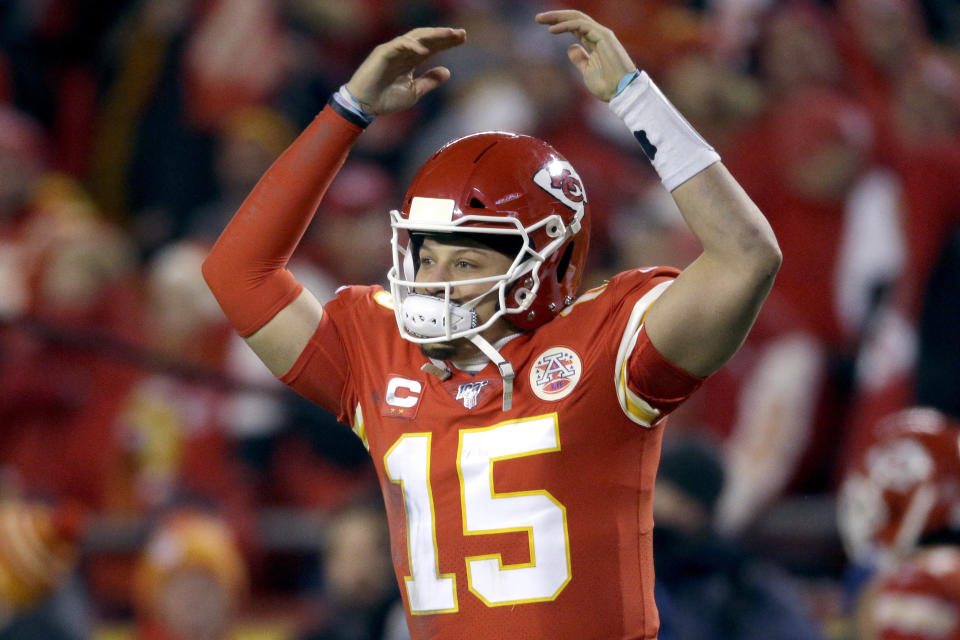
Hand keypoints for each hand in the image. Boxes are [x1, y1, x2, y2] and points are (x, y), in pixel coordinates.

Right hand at [345, 27, 465, 114]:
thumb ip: (429, 81)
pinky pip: (399, 45)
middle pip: (427, 38)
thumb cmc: (386, 99)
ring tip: (449, 34)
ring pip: (415, 37)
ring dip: (432, 35)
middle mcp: (403, 52)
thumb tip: (447, 72)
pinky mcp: (382, 53)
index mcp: (410, 60)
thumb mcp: (414, 92)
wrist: (365, 106)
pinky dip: (412, 46)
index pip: (432, 47)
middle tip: (461, 33)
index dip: (447, 42)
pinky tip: (426, 50)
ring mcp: (392, 50)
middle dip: (444, 35)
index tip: (463, 38)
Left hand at [536, 10, 635, 101]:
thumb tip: (571, 48)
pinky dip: (565, 25)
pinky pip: (581, 25)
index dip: (559, 23)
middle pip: (574, 19)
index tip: (543, 25)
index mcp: (593, 42)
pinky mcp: (603, 36)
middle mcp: (598, 35)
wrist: (620, 92)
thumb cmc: (607, 85)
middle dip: (556, 16)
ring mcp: (601, 34)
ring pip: (577, 18)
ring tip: (540, 19)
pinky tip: (552, 30)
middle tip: (538, 18)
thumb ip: (580, 59)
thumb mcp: (587, 70)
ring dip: (557, 17)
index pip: (574, 27)